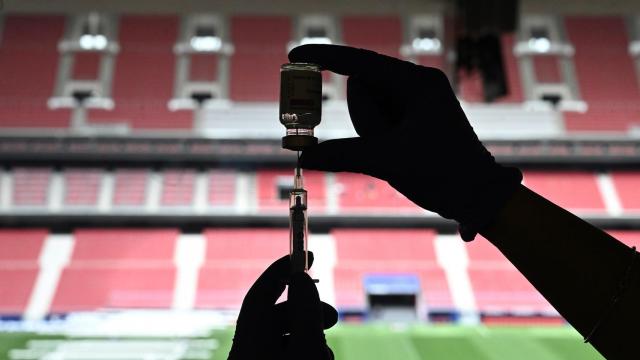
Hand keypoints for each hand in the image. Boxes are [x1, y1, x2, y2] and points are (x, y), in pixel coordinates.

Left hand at [228, 253, 336, 359]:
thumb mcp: (307, 349)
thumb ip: (305, 314)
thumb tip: (300, 278)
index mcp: (247, 344)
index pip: (259, 295)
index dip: (281, 271)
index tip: (307, 256)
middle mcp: (245, 354)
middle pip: (273, 317)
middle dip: (306, 311)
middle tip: (332, 316)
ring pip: (282, 337)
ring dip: (308, 334)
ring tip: (326, 350)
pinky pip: (284, 353)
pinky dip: (303, 350)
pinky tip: (321, 358)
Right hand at [288, 44, 521, 239]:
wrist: (478, 197)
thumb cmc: (445, 174)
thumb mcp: (388, 162)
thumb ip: (343, 155)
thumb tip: (305, 156)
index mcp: (417, 83)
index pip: (361, 62)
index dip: (325, 57)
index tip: (294, 53)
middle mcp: (416, 86)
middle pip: (363, 91)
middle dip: (365, 121)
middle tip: (386, 146)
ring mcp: (414, 103)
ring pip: (368, 110)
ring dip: (371, 134)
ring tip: (399, 155)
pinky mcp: (412, 120)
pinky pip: (378, 123)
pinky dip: (377, 139)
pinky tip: (400, 156)